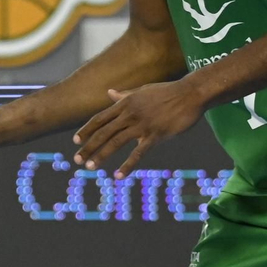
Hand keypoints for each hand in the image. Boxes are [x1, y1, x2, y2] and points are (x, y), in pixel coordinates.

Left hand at [72, 81, 203, 178]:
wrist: (190, 94)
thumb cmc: (167, 92)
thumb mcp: (142, 91)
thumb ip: (124, 95)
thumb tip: (109, 93)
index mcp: (125, 103)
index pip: (99, 118)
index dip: (86, 130)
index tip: (75, 140)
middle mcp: (129, 114)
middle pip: (103, 132)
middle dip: (88, 146)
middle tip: (77, 160)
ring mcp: (141, 125)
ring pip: (115, 142)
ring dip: (101, 155)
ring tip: (90, 167)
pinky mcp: (155, 135)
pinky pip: (138, 153)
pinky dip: (127, 165)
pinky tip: (118, 175)